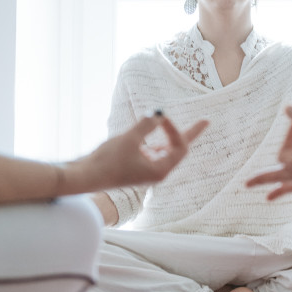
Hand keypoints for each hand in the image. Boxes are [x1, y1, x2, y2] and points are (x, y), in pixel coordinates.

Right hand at [70, 113, 208, 192]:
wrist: (85, 177)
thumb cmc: (108, 161)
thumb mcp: (130, 139)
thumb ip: (146, 125)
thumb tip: (159, 114)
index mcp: (160, 171)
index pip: (179, 148)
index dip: (175, 130)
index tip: (161, 117)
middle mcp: (155, 173)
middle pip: (178, 150)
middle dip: (188, 134)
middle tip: (206, 121)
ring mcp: (145, 171)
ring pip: (164, 151)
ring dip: (169, 137)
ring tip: (178, 126)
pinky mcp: (134, 167)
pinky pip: (151, 153)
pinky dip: (153, 141)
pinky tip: (150, 135)